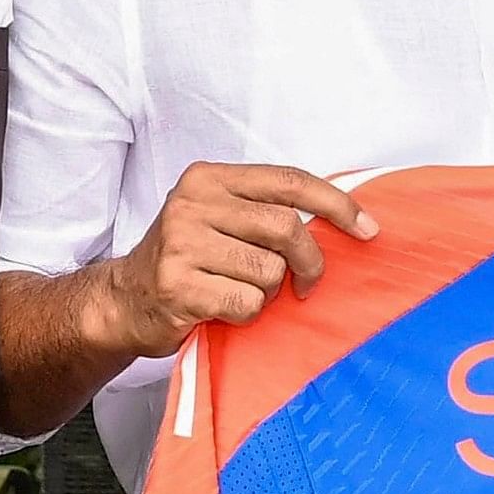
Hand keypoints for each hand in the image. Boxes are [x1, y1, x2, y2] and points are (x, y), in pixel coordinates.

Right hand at [93, 163, 376, 359]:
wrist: (125, 300)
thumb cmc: (188, 260)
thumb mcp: (220, 218)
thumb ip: (267, 211)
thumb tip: (347, 220)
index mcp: (209, 178)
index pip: (289, 181)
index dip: (337, 204)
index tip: (368, 229)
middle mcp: (192, 203)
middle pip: (287, 227)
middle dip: (309, 262)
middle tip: (305, 284)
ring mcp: (181, 244)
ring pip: (270, 271)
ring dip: (268, 293)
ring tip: (238, 292)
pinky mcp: (177, 285)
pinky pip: (247, 303)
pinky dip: (246, 315)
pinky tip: (221, 309)